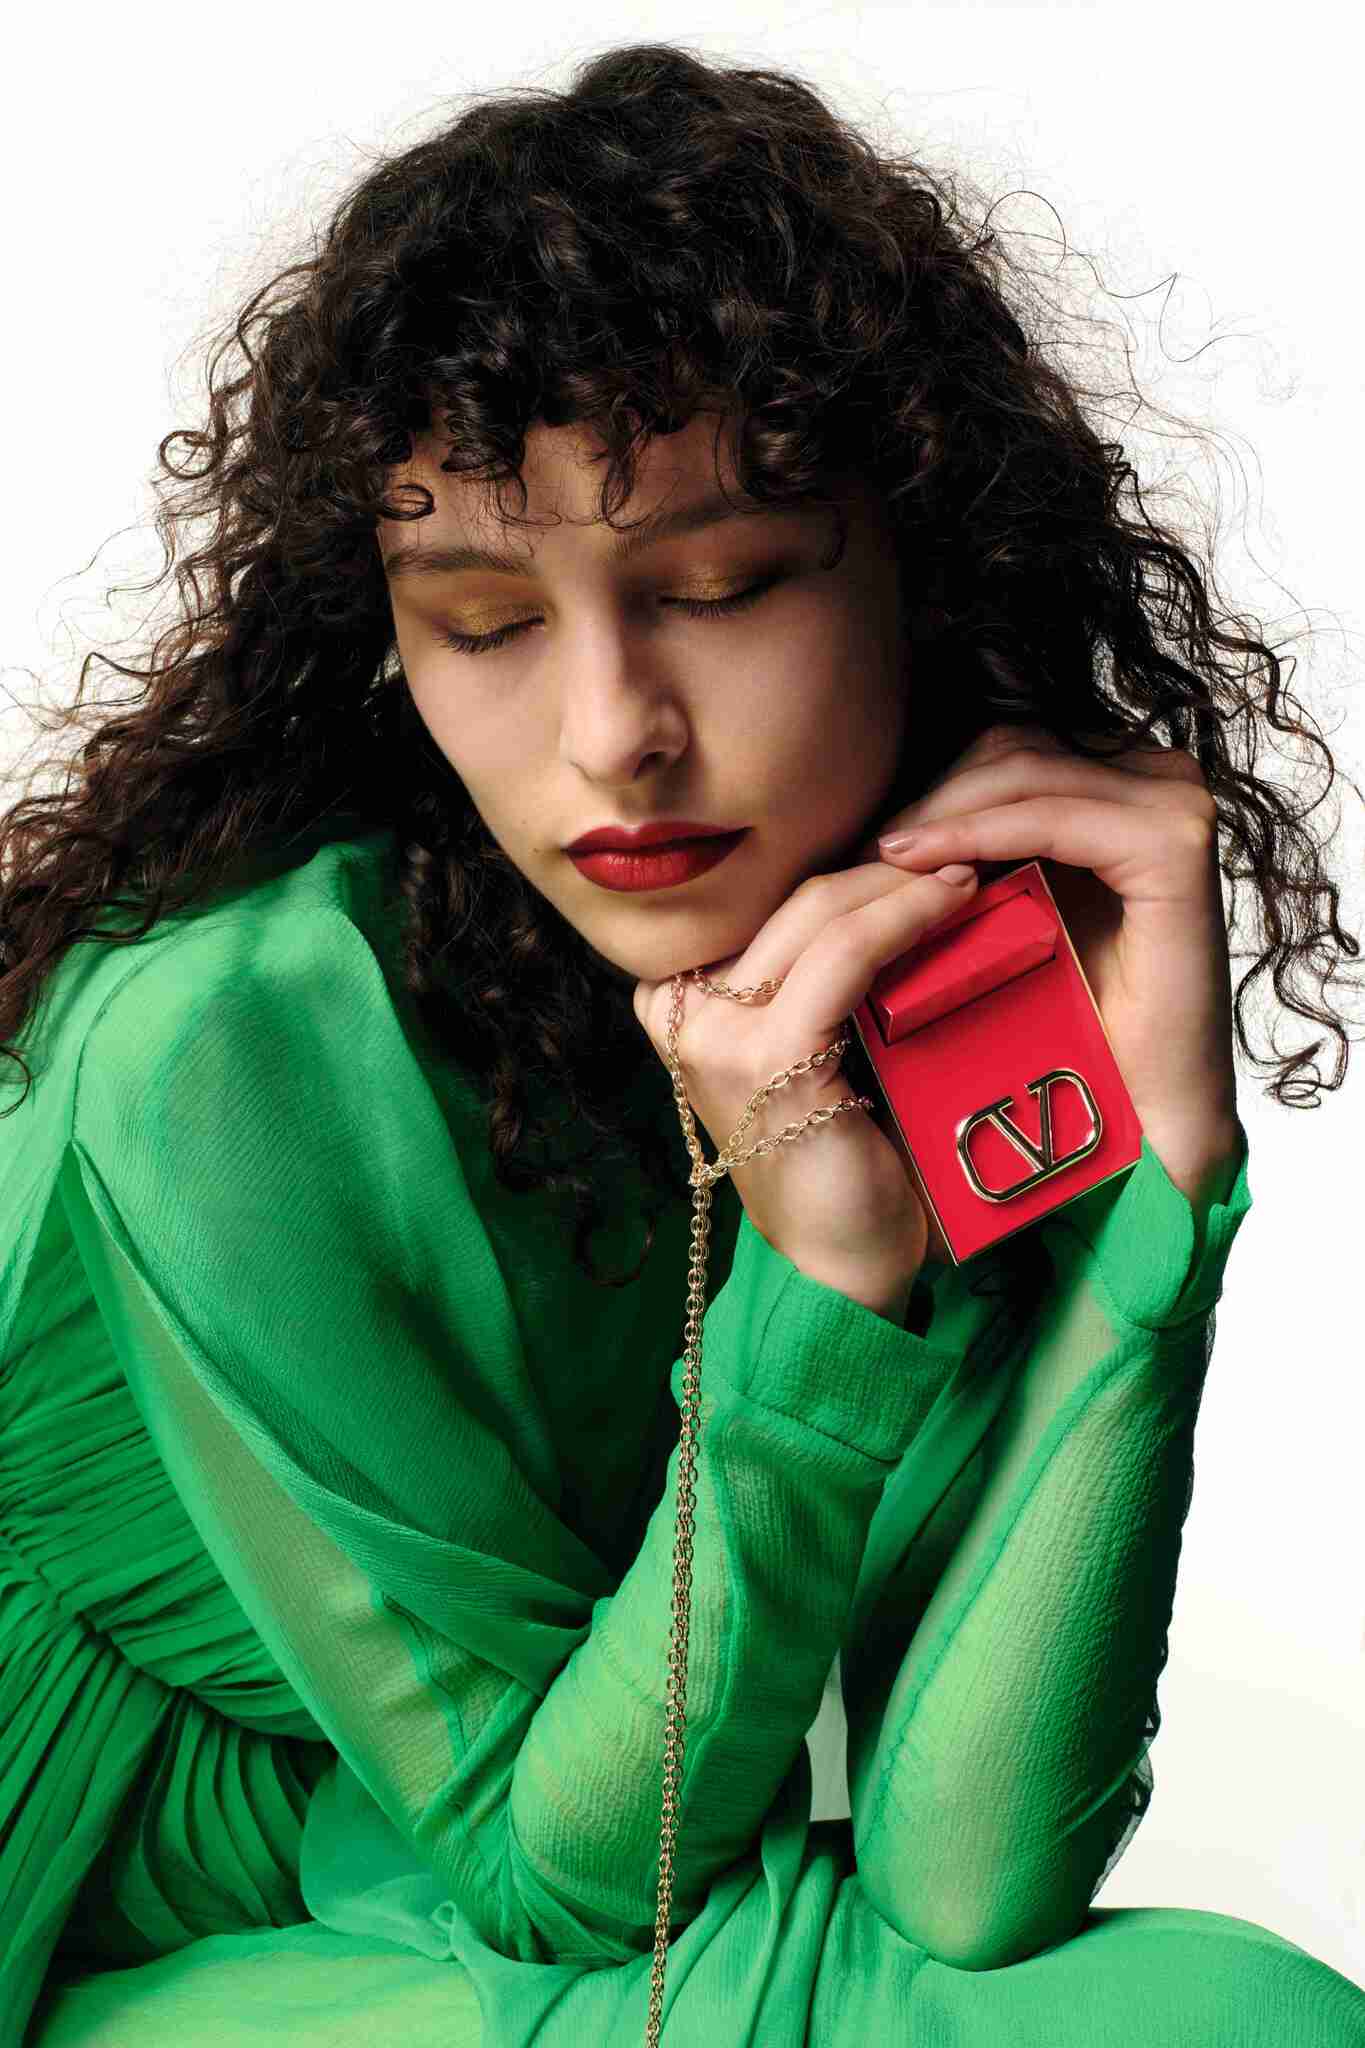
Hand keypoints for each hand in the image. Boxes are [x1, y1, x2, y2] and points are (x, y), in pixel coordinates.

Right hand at [633, 861, 984, 1302]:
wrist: (838, 1270)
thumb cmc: (839, 1161)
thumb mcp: (807, 1054)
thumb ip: (813, 982)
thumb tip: (881, 882)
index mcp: (673, 1002)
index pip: (768, 904)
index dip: (850, 868)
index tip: (922, 851)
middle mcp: (677, 1012)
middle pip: (792, 898)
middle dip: (885, 865)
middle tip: (960, 853)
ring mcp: (714, 1036)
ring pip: (821, 914)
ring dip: (904, 884)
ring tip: (968, 875)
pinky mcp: (769, 1058)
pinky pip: (847, 956)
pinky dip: (907, 919)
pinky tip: (954, 905)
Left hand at [859, 723, 1242, 1213]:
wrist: (1135, 1107)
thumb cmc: (1065, 1020)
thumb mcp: (1004, 913)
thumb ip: (969, 852)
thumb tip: (874, 814)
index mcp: (1122, 784)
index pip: (1007, 748)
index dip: (936, 784)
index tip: (869, 835)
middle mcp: (1158, 778)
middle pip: (1013, 748)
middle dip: (934, 795)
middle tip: (868, 850)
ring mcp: (1174, 803)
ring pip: (1025, 772)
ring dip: (945, 813)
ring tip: (883, 860)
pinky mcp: (1174, 843)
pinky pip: (1052, 818)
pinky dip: (981, 835)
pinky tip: (922, 866)